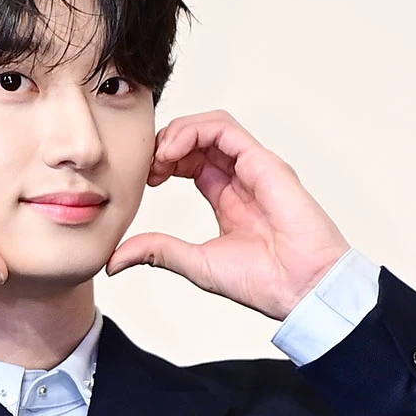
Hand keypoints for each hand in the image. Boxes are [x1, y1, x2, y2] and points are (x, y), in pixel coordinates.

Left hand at [105, 110, 349, 320]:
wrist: (301, 290)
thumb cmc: (263, 282)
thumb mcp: (195, 263)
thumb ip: (158, 251)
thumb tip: (114, 260)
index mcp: (228, 197)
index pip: (191, 160)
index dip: (164, 161)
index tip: (146, 180)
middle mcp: (242, 177)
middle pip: (198, 138)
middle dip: (166, 144)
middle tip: (148, 168)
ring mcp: (254, 167)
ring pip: (210, 126)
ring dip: (177, 133)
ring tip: (159, 157)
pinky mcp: (264, 162)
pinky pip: (224, 129)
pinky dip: (193, 131)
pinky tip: (173, 152)